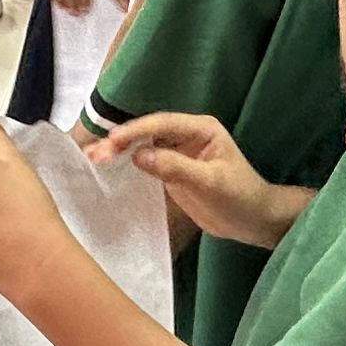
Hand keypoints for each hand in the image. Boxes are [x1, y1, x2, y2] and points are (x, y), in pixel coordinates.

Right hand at [90, 110, 306, 249]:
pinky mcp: (170, 170)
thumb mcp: (210, 182)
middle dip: (120, 141)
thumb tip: (139, 156)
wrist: (253, 220)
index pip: (162, 124)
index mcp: (201, 128)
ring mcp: (176, 152)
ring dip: (118, 152)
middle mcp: (186, 135)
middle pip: (147, 133)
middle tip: (94, 155)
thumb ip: (175, 167)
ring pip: (141, 146)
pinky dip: (125, 165)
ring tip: (91, 159)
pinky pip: (144, 162)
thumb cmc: (240, 197)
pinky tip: (107, 169)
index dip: (136, 131)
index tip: (113, 141)